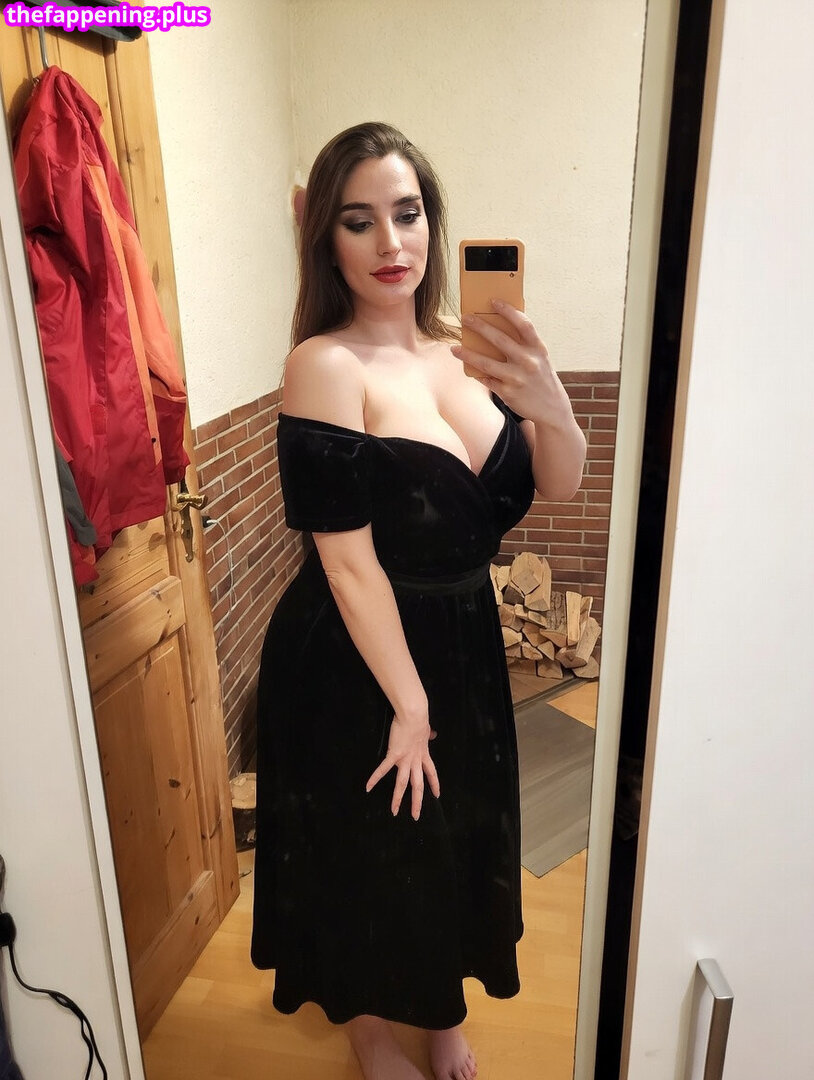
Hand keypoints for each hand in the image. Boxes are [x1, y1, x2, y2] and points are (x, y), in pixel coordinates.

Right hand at [365, 710, 439, 820]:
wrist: (413, 714)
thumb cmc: (419, 718)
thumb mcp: (426, 729)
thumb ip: (427, 735)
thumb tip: (432, 733)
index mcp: (423, 754)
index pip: (431, 773)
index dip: (434, 784)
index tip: (437, 795)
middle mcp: (415, 760)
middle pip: (418, 785)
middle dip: (417, 802)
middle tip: (416, 816)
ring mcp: (404, 759)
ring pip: (402, 783)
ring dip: (398, 798)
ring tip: (394, 811)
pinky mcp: (393, 754)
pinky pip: (383, 769)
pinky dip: (375, 778)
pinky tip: (368, 787)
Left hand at [450, 299, 572, 427]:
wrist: (551, 408)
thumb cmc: (541, 377)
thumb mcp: (540, 358)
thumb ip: (524, 344)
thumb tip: (497, 328)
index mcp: (537, 349)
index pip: (523, 324)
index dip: (508, 311)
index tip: (493, 302)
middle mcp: (528, 362)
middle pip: (500, 339)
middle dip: (480, 327)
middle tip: (464, 318)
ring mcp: (517, 378)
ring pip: (486, 363)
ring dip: (467, 354)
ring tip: (454, 348)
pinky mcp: (508, 392)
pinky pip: (486, 380)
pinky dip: (476, 374)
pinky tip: (467, 368)